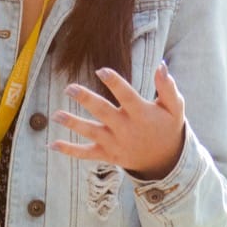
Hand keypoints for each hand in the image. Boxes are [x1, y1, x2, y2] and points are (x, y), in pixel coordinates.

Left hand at [53, 64, 186, 180]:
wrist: (165, 160)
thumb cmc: (168, 127)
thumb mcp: (175, 107)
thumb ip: (168, 87)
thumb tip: (161, 66)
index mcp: (142, 114)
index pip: (126, 96)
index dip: (114, 83)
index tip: (101, 70)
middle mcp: (126, 129)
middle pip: (104, 112)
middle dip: (86, 100)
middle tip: (70, 88)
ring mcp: (115, 144)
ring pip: (91, 133)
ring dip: (73, 124)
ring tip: (56, 115)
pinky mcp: (108, 155)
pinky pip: (86, 154)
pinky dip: (69, 150)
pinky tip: (52, 144)